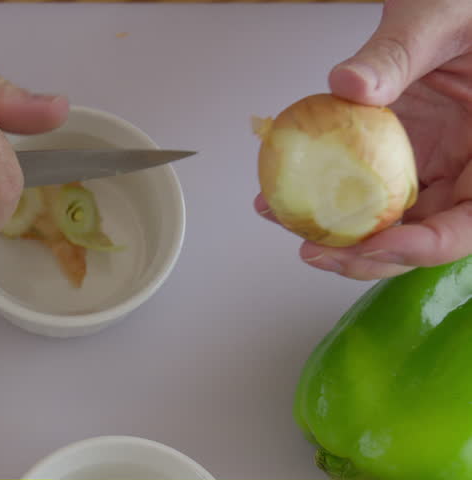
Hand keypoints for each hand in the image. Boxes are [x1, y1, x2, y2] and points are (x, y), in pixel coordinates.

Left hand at [254, 0, 471, 279]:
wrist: (447, 2)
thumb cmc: (462, 8)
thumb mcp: (440, 21)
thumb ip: (398, 53)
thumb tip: (348, 86)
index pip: (468, 225)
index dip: (424, 246)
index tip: (373, 242)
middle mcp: (466, 173)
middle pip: (422, 236)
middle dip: (366, 255)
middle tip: (313, 250)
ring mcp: (430, 168)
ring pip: (386, 222)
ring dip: (334, 233)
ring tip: (283, 221)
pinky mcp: (395, 158)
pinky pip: (359, 189)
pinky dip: (322, 198)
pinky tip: (279, 194)